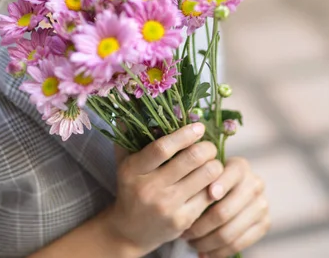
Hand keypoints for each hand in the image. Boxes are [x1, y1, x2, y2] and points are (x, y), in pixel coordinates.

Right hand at [104, 123, 223, 256]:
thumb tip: (129, 109)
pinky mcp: (182, 221)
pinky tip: (212, 182)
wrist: (129, 231)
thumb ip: (126, 136)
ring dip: (215, 165)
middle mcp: (150, 188)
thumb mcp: (124, 162)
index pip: (162, 148)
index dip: (184, 135)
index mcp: (133, 170)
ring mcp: (167, 206)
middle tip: (209, 146)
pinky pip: (208, 197)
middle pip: (191, 160)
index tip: (199, 127)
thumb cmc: (130, 188)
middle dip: (207, 148)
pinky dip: (214, 186)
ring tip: (213, 162)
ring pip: (205, 177)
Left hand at [181, 156, 270, 257]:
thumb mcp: (206, 170)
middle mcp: (254, 184)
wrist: (232, 189)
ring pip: (230, 231)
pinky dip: (219, 251)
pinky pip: (239, 244)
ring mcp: (262, 205)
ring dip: (207, 242)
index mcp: (240, 166)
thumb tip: (190, 188)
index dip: (219, 184)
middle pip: (225, 210)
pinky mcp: (264, 224)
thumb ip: (199, 175)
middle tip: (184, 233)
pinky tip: (204, 252)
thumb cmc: (209, 179)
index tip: (208, 194)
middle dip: (201, 225)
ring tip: (190, 243)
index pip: (230, 176)